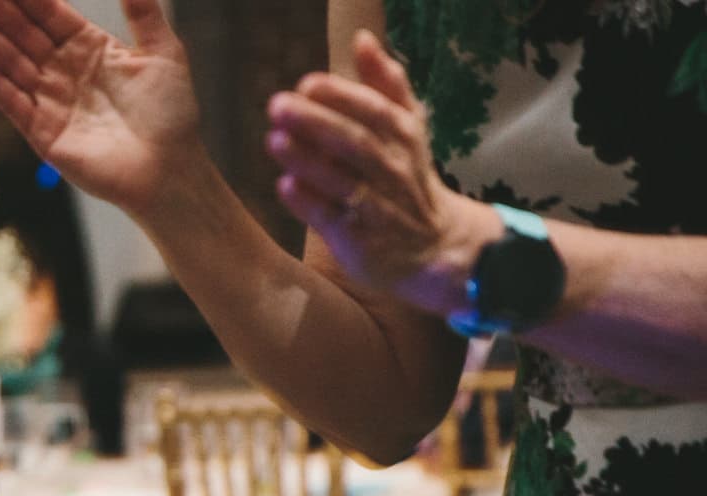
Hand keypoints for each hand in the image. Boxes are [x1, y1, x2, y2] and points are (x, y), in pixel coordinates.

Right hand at [0, 0, 206, 217]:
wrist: (167, 170)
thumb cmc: (171, 116)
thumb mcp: (163, 52)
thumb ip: (144, 12)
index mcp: (90, 48)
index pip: (49, 14)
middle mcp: (65, 72)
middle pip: (23, 34)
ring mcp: (52, 101)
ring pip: (12, 64)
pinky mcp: (43, 133)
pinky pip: (12, 103)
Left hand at [265, 31, 500, 311]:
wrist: (432, 246)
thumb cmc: (406, 176)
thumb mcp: (406, 126)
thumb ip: (385, 83)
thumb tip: (362, 38)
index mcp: (404, 136)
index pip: (375, 110)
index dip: (342, 96)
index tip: (308, 83)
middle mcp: (394, 169)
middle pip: (356, 142)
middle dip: (317, 122)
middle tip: (278, 105)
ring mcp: (378, 207)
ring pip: (343, 181)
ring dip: (308, 160)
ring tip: (275, 139)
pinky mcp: (360, 240)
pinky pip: (332, 219)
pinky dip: (308, 202)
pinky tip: (284, 185)